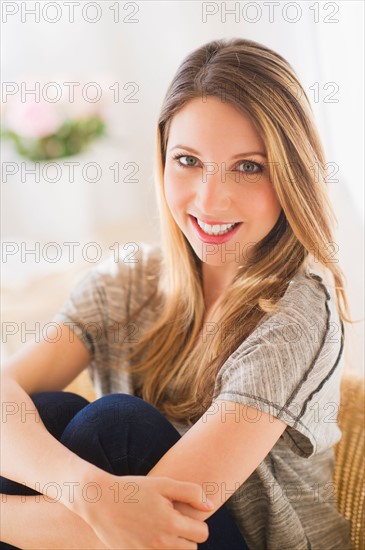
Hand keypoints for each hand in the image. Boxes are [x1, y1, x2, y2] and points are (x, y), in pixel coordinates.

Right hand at [73, 472, 211, 548]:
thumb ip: (191, 493)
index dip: (197, 523)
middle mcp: (161, 543)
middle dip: (187, 537)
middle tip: (173, 522)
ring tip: (162, 530)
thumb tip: (210, 506)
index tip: (184, 515)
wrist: (100, 501)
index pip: (202, 534)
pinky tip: (150, 537)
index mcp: (171, 524)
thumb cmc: (133, 489)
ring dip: (174, 546)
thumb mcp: (163, 484)